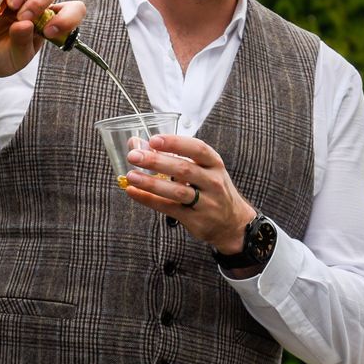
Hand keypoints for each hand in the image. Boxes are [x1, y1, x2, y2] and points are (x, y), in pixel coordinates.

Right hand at [0, 0, 85, 79]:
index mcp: (48, 20)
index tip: (48, 31)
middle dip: (40, 0)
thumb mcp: (15, 59)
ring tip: (11, 5)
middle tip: (23, 16)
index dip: (67, 18)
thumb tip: (24, 24)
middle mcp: (36, 1)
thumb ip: (22, 44)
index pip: (73, 10)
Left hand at [120, 133, 255, 251]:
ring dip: (151, 183)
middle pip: (184, 169)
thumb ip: (172, 155)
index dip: (175, 143)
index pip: (197, 149)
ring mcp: (206, 202)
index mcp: (214, 164)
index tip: (154, 140)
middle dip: (156, 161)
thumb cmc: (211, 189)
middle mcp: (213, 182)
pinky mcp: (196, 220)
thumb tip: (136, 143)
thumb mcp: (202, 169)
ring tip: (131, 176)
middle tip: (134, 156)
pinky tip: (134, 192)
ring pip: (177, 191)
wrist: (233, 223)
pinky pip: (169, 208)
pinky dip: (149, 200)